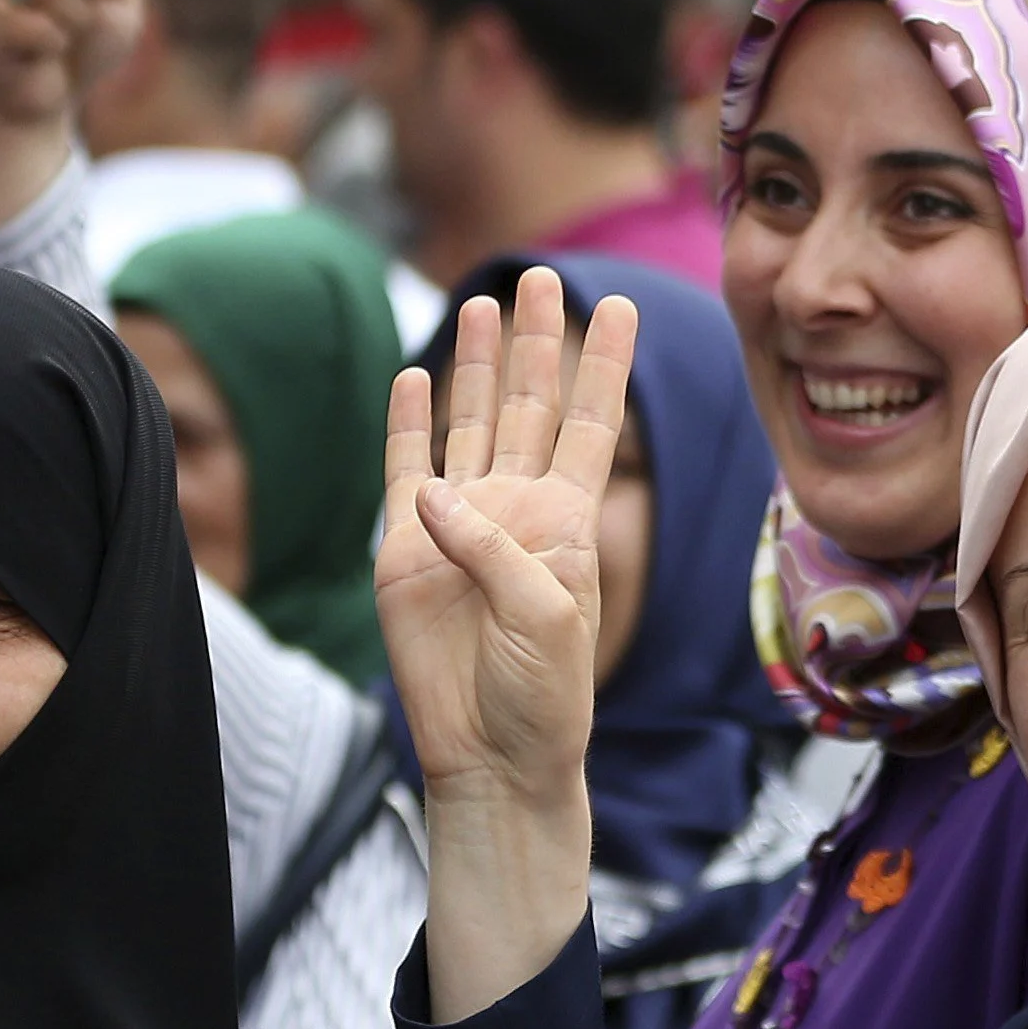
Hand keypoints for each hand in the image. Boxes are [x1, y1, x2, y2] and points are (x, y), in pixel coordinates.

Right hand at [385, 272, 638, 1020]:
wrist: (491, 753)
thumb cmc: (543, 695)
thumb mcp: (544, 616)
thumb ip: (494, 548)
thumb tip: (431, 492)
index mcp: (570, 519)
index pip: (595, 422)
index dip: (606, 363)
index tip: (623, 302)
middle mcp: (519, 507)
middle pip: (531, 404)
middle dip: (537, 340)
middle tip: (538, 275)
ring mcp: (460, 523)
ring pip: (471, 423)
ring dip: (476, 366)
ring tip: (481, 304)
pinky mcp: (405, 548)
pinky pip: (404, 469)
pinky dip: (407, 423)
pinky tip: (412, 376)